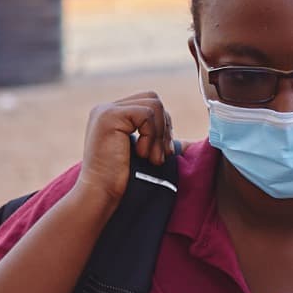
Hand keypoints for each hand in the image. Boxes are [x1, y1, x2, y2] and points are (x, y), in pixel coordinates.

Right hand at [75, 93, 173, 211]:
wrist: (100, 193)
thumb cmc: (120, 180)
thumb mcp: (143, 154)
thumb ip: (159, 141)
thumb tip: (192, 144)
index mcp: (112, 115)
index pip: (149, 104)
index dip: (163, 126)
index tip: (164, 151)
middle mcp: (106, 108)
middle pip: (153, 99)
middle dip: (165, 128)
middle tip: (163, 154)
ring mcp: (106, 110)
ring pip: (153, 105)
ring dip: (159, 135)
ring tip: (152, 158)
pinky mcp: (110, 116)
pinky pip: (146, 114)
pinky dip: (151, 136)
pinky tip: (141, 154)